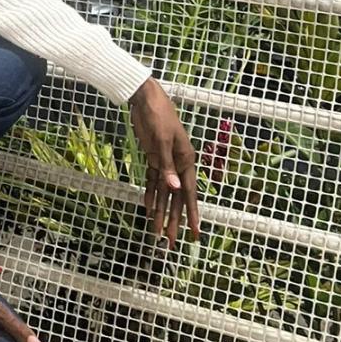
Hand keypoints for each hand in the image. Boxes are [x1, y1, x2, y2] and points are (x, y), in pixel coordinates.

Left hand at [128, 78, 201, 247]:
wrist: (145, 99)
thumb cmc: (158, 116)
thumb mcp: (162, 140)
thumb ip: (167, 166)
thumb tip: (174, 189)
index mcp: (186, 160)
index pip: (189, 193)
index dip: (192, 214)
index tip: (195, 233)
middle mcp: (179, 164)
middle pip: (176, 198)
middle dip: (174, 220)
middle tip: (171, 242)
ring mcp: (166, 162)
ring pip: (164, 193)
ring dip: (161, 212)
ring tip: (157, 232)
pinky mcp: (153, 158)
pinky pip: (153, 182)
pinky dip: (150, 195)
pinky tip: (148, 209)